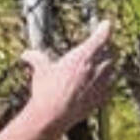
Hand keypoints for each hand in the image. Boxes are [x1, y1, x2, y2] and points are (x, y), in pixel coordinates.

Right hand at [21, 19, 116, 137]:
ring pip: (113, 68)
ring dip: (109, 63)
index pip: (101, 37)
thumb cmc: (46, 90)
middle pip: (110, 52)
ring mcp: (101, 84)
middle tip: (101, 46)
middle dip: (106, 47)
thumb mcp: (40, 70)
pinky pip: (112, 86)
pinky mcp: (102, 98)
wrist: (52, 115)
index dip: (105, 28)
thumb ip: (36, 58)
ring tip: (103, 64)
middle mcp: (96, 68)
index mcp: (83, 57)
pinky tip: (103, 84)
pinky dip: (109, 82)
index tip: (106, 24)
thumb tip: (26, 54)